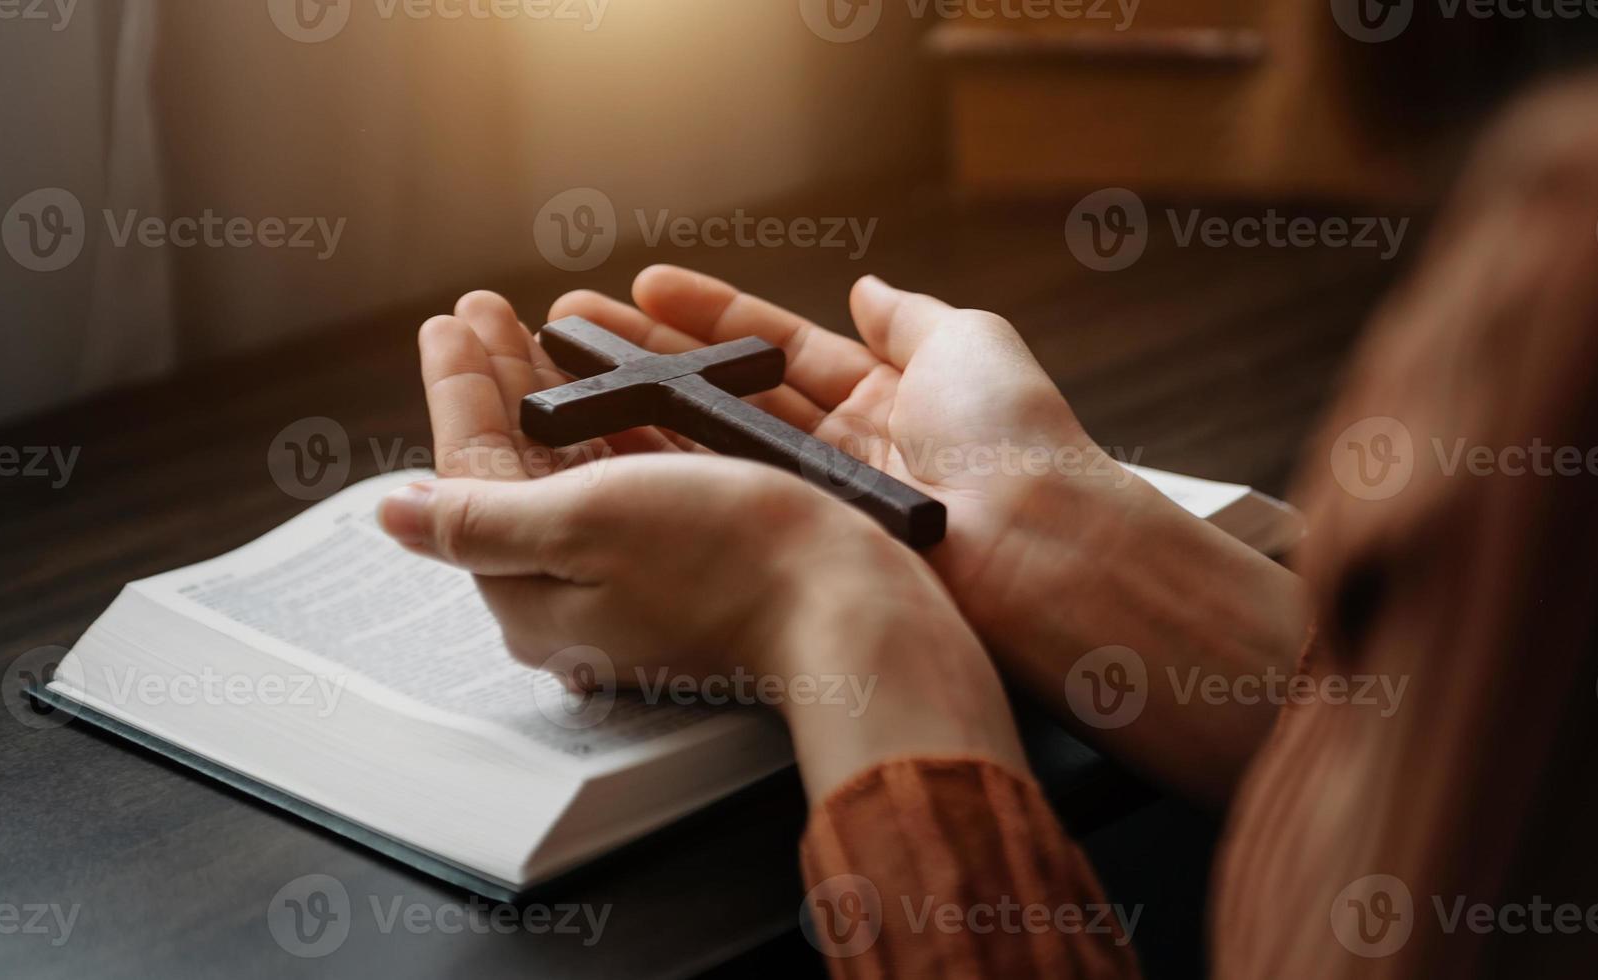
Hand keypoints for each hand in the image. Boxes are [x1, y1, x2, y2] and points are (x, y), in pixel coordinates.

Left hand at [385, 312, 1027, 798]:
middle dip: (499, 381)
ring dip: (552, 390)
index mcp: (535, 597)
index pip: (472, 479)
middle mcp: (580, 593)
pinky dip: (613, 419)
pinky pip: (633, 477)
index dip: (458, 391)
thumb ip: (480, 518)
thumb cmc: (728, 560)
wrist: (853, 603)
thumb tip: (393, 517)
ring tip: (540, 326)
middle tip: (483, 309)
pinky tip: (613, 383)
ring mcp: (640, 578)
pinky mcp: (695, 558)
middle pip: (519, 470)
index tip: (448, 321)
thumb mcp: (583, 524)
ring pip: (575, 467)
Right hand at [542, 268, 1306, 802]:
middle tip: (570, 330)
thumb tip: (869, 287)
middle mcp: (843, 452)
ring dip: (634, 410)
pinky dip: (658, 472)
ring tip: (562, 378)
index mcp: (887, 398)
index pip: (777, 348)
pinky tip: (601, 447)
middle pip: (727, 394)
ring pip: (709, 448)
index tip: (643, 286)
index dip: (709, 316)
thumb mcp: (970, 343)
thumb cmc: (1017, 442)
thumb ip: (910, 316)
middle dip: (647, 358)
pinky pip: (717, 501)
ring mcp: (813, 504)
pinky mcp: (796, 549)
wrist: (1035, 547)